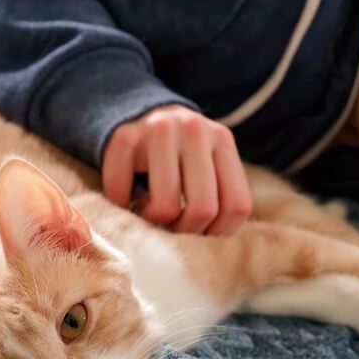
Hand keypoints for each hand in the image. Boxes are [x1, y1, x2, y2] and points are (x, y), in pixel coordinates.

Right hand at [101, 105, 252, 234]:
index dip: (219, 232)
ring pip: (165, 207)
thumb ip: (219, 197)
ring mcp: (158, 130)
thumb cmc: (180, 154)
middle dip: (186, 231)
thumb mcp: (209, 165)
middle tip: (173, 227)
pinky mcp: (124, 136)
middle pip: (203, 209)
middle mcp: (194, 130)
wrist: (138, 110)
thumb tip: (212, 248)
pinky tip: (128, 195)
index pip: (236, 205)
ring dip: (154, 221)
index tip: (201, 232)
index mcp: (222, 140)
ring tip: (150, 210)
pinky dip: (122, 204)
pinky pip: (123, 192)